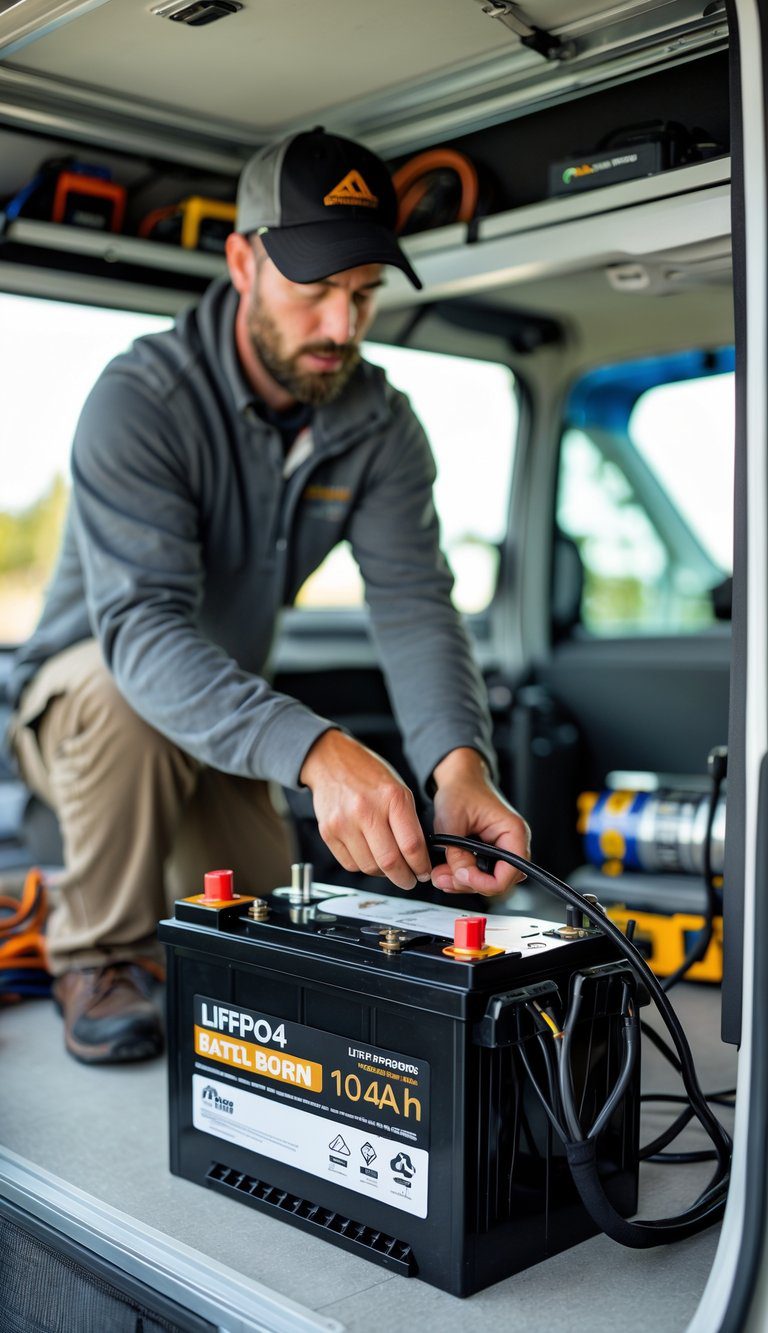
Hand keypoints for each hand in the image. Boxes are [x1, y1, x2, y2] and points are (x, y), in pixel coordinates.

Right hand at [300, 729, 432, 889]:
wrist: (331, 762)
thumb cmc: (369, 776)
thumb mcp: (399, 791)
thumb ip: (409, 823)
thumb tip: (419, 857)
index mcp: (392, 798)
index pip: (411, 845)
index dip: (421, 866)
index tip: (423, 872)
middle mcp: (367, 810)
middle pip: (390, 862)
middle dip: (404, 878)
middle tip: (409, 880)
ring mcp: (344, 822)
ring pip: (369, 867)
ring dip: (383, 873)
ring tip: (388, 865)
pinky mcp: (328, 831)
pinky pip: (350, 864)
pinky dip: (363, 866)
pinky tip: (369, 855)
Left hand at [430, 748, 530, 896]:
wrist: (460, 779)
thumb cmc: (461, 790)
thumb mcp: (452, 822)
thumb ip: (456, 853)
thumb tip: (458, 877)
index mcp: (513, 832)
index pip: (509, 874)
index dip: (484, 882)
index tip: (460, 876)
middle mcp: (513, 843)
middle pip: (499, 881)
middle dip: (468, 883)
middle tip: (442, 877)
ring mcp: (503, 849)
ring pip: (488, 880)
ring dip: (463, 881)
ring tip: (440, 873)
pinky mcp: (492, 853)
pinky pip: (482, 873)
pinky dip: (464, 875)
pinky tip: (448, 870)